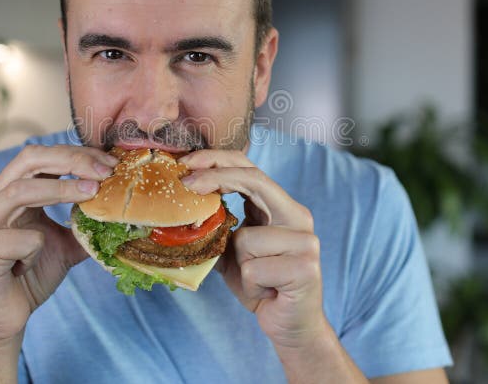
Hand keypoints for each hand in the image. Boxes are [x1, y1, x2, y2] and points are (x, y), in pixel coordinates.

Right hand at [0, 145, 117, 344]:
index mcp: (8, 192)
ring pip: (21, 191)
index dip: (75, 154)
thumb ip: (83, 222)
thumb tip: (118, 208)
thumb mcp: (65, 243)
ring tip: (92, 192)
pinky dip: (38, 247)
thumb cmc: (30, 276)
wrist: (4, 320)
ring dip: (61, 190)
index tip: (109, 163)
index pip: (41, 157)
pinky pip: (21, 239)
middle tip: (105, 171)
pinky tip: (32, 264)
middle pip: (29, 160)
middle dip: (71, 160)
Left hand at [179, 149, 325, 349]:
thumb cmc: (261, 286)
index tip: (186, 163)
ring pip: (246, 239)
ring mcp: (305, 241)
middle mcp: (298, 217)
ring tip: (256, 281)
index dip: (218, 161)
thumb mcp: (233, 253)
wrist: (291, 325)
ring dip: (239, 265)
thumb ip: (218, 229)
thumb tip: (182, 209)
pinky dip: (250, 286)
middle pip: (254, 181)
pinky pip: (254, 269)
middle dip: (216, 178)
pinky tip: (266, 294)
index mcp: (282, 208)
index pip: (251, 170)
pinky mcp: (305, 268)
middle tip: (186, 183)